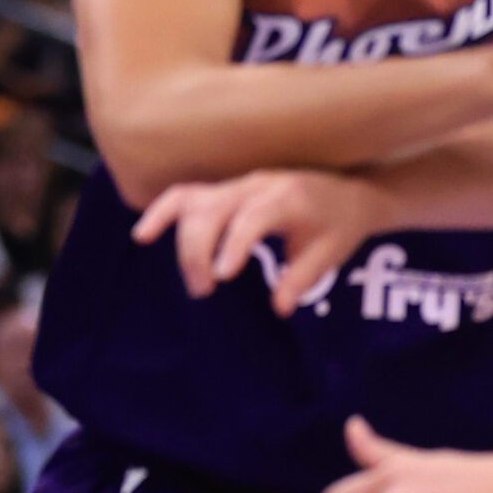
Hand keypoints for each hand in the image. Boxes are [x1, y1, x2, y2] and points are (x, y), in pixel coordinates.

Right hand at [133, 169, 387, 312]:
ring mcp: (236, 185)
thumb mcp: (331, 254)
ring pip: (193, 201)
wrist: (349, 193)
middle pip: (212, 209)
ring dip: (181, 239)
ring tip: (190, 279)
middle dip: (199, 249)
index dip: (232, 244)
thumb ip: (303, 278)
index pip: (250, 218)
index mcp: (285, 197)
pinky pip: (186, 195)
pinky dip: (163, 212)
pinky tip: (143, 235)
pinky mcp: (224, 190)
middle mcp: (255, 185)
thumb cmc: (339, 225)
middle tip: (204, 291)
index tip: (222, 276)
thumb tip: (278, 306)